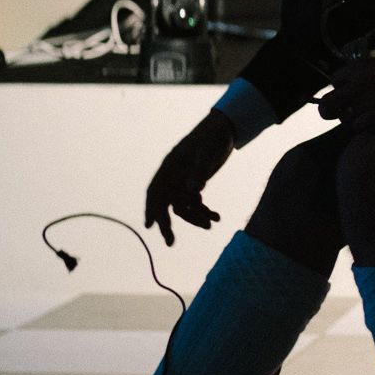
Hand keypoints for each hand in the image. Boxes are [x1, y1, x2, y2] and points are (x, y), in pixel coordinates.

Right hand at [145, 113, 234, 245]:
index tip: (149, 225)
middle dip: (167, 224)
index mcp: (169, 168)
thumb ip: (200, 171)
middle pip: (165, 205)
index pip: (155, 192)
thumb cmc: (211, 138)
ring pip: (184, 207)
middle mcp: (173, 178)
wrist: (225, 131)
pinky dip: (205, 212)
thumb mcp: (206, 153)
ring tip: (210, 224)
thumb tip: (193, 191)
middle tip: (170, 242)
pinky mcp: (195, 186)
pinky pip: (196, 204)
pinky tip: (217, 217)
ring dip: (195, 218)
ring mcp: (183, 183)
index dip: (151, 209)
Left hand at [318, 56, 374, 130]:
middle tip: (338, 110)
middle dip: (330, 108)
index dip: (339, 86)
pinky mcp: (374, 118)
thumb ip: (367, 68)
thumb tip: (356, 74)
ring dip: (350, 119)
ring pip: (342, 119)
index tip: (346, 90)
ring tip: (362, 116)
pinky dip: (362, 127)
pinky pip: (357, 127)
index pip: (334, 79)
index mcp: (360, 69)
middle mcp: (357, 86)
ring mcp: (364, 104)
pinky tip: (372, 123)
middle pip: (327, 103)